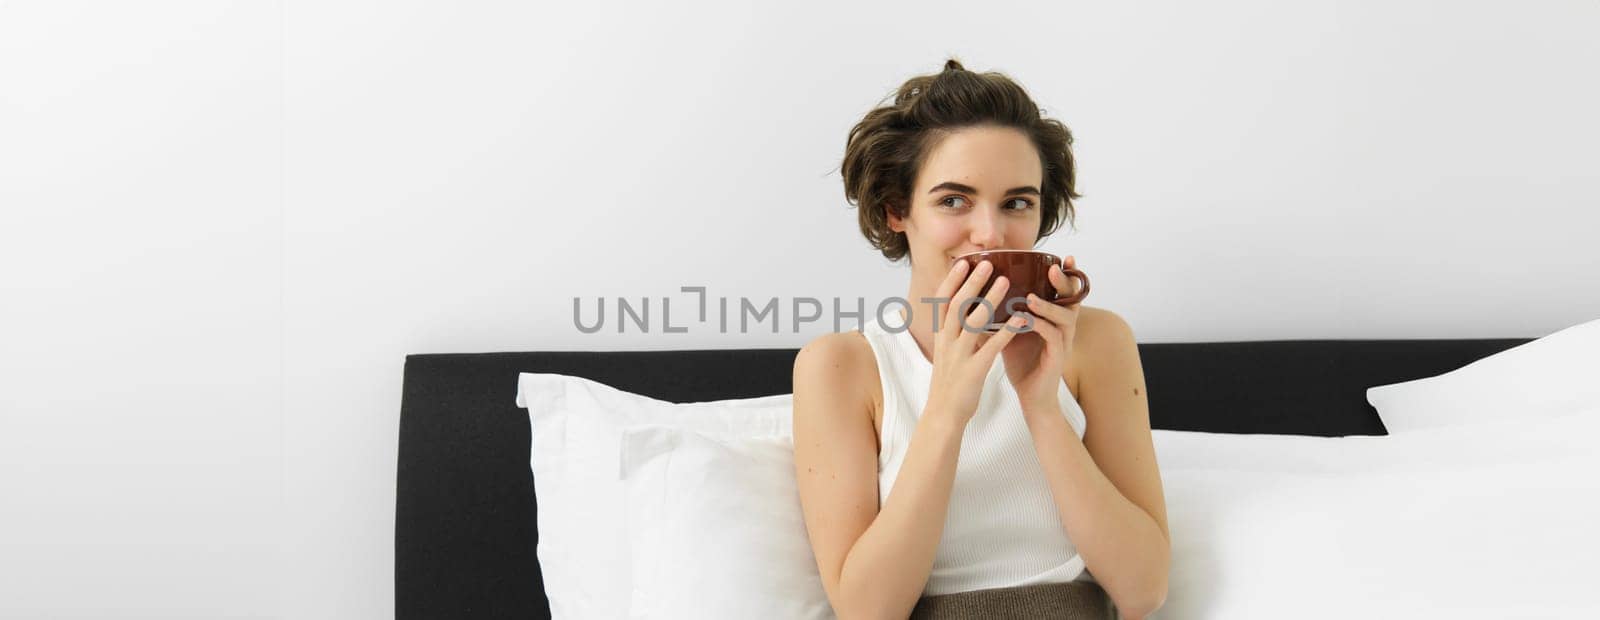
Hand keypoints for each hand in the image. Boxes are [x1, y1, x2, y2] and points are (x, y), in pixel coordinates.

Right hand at [924, 259, 1029, 425]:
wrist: (944, 414)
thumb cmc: (950, 382)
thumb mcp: (948, 352)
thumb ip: (956, 332)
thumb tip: (967, 311)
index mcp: (941, 336)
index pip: (942, 302)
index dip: (952, 281)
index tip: (962, 262)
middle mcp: (947, 342)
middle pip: (957, 305)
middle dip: (972, 283)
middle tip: (987, 264)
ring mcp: (959, 356)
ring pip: (973, 321)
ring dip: (990, 300)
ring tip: (1006, 282)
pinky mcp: (974, 370)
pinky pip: (991, 346)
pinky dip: (1006, 330)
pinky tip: (1021, 318)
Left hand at [1001, 255, 1084, 409]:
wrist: (1029, 396)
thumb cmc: (1021, 362)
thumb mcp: (1012, 330)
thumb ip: (1005, 311)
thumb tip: (982, 290)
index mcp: (1054, 318)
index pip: (1063, 291)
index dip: (1066, 275)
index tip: (1062, 257)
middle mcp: (1063, 327)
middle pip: (1072, 299)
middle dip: (1064, 283)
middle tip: (1054, 268)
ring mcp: (1063, 343)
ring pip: (1064, 318)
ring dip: (1048, 305)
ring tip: (1031, 296)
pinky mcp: (1057, 358)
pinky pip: (1053, 338)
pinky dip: (1040, 326)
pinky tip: (1026, 319)